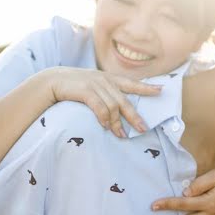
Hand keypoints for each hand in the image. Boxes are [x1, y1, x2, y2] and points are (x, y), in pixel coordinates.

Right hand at [45, 67, 161, 137]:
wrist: (52, 81)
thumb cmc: (73, 86)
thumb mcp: (92, 85)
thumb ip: (105, 93)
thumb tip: (117, 111)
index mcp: (109, 78)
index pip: (132, 83)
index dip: (147, 88)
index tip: (162, 90)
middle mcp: (105, 80)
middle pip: (124, 101)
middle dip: (134, 116)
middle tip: (143, 129)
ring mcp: (95, 84)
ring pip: (113, 107)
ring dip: (117, 123)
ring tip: (121, 135)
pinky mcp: (86, 91)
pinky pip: (100, 108)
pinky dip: (104, 119)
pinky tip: (105, 126)